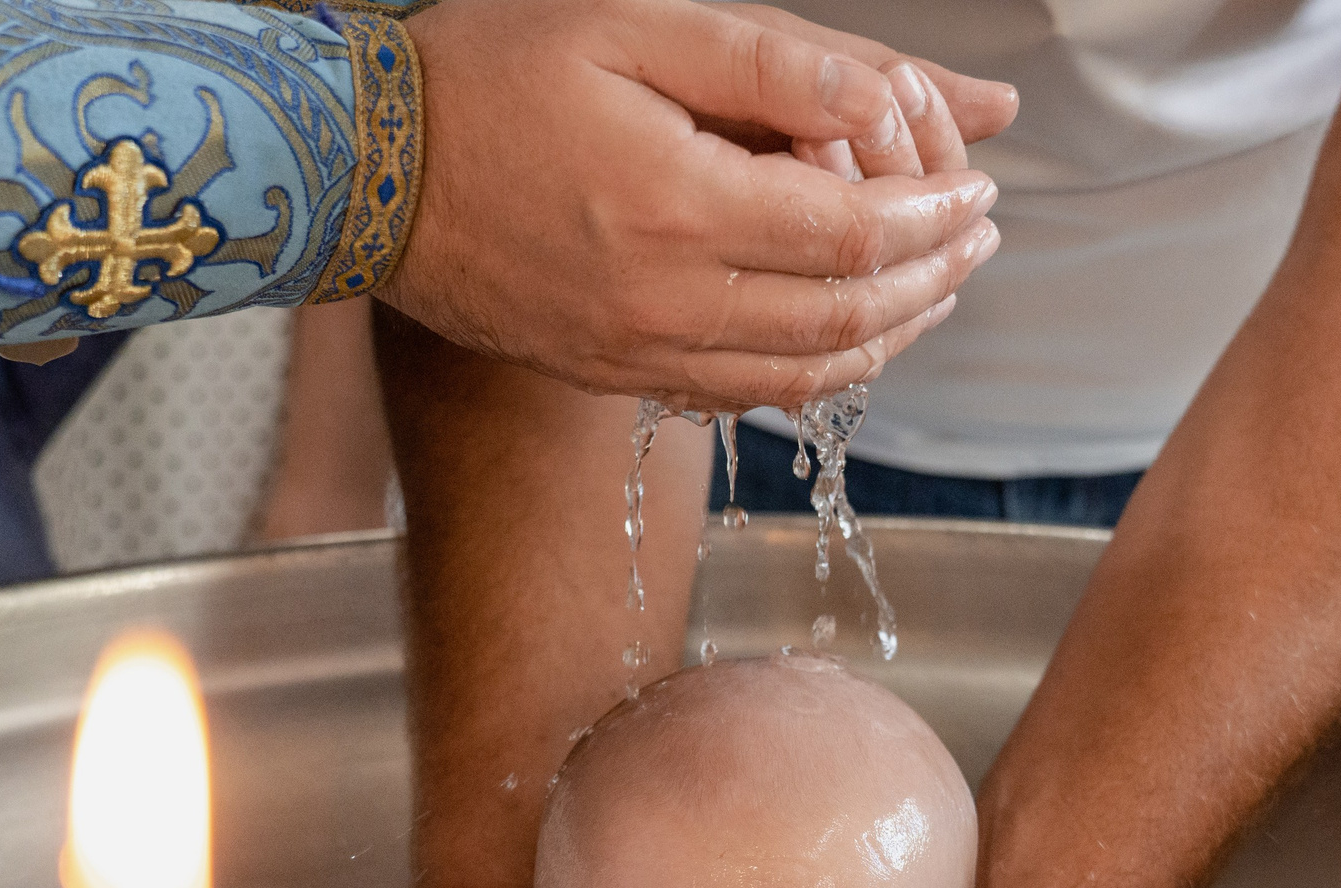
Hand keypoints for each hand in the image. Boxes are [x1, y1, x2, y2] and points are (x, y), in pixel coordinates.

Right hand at [378, 0, 1007, 411]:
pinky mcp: (615, 375)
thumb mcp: (637, 28)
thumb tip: (901, 95)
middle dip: (933, 277)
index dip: (935, 214)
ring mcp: (640, 352)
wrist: (360, 169)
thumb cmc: (489, 73)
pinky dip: (820, 371)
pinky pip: (747, 397)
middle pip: (849, 315)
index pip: (857, 232)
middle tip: (980, 235)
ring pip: (808, 372)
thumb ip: (778, 60)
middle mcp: (669, 302)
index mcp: (683, 205)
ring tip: (938, 286)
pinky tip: (849, 332)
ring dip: (891, 334)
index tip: (976, 185)